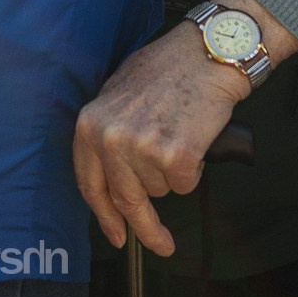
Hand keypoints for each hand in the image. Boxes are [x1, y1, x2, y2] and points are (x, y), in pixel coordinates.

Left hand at [72, 0, 287, 256]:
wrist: (207, 52)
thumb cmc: (168, 68)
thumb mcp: (119, 94)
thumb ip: (108, 132)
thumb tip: (112, 175)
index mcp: (90, 124)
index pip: (90, 185)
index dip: (105, 216)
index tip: (117, 235)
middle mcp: (111, 138)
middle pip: (127, 200)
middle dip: (146, 227)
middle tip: (162, 243)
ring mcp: (142, 148)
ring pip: (160, 190)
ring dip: (172, 173)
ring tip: (179, 134)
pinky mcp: (176, 155)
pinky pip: (184, 184)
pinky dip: (193, 170)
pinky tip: (193, 138)